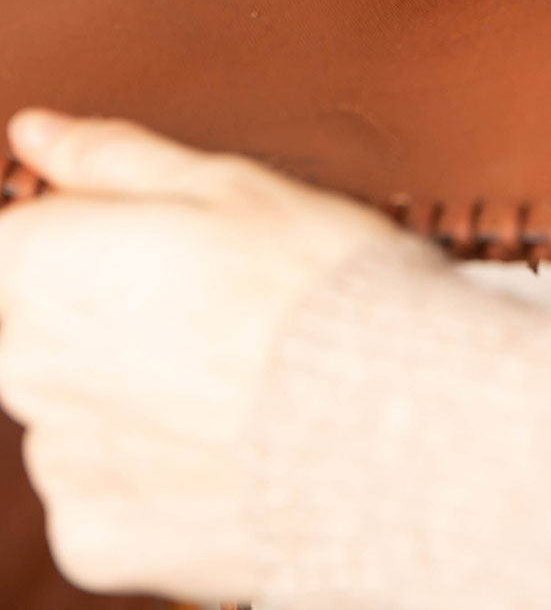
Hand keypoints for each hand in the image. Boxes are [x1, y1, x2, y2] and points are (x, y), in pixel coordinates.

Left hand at [0, 108, 396, 601]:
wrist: (391, 424)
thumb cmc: (316, 289)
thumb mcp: (226, 185)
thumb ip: (110, 159)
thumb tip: (39, 133)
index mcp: (42, 266)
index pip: (11, 241)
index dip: (82, 233)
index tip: (146, 243)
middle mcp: (25, 366)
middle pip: (33, 324)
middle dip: (101, 310)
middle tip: (209, 303)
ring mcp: (59, 459)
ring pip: (69, 407)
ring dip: (124, 390)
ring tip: (228, 375)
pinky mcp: (96, 539)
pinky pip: (100, 490)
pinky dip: (148, 470)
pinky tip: (221, 440)